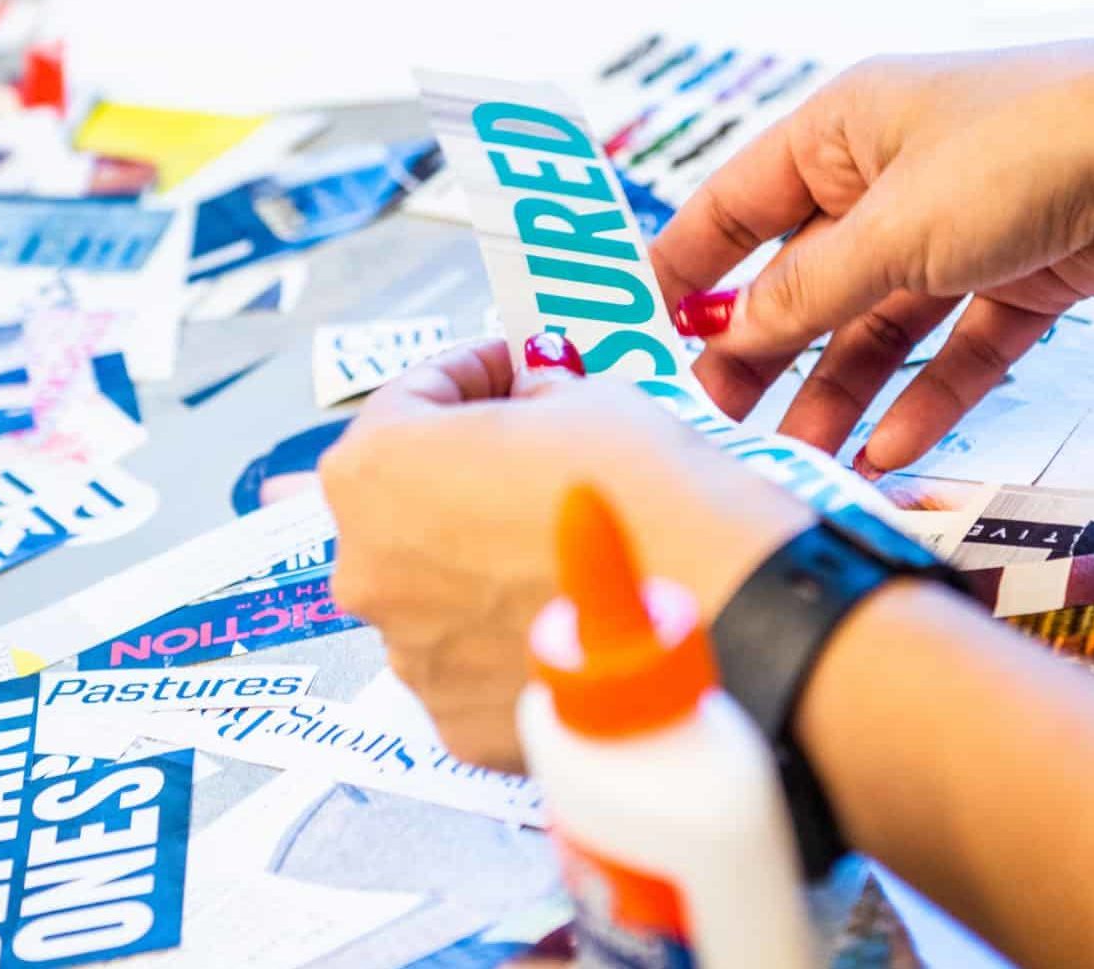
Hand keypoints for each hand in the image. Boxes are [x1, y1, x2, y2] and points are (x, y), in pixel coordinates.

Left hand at [319, 337, 811, 771]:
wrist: (724, 614)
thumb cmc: (649, 495)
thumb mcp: (588, 398)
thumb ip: (532, 397)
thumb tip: (526, 401)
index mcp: (377, 469)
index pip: (406, 401)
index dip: (469, 376)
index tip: (509, 371)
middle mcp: (369, 568)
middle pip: (407, 506)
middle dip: (465, 475)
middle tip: (534, 458)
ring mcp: (412, 656)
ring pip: (437, 594)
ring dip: (482, 564)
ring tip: (558, 547)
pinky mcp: (458, 722)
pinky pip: (474, 665)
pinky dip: (508, 637)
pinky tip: (565, 612)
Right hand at [651, 42, 1093, 473]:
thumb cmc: (1030, 150)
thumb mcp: (894, 229)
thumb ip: (809, 292)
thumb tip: (737, 333)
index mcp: (847, 126)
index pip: (739, 203)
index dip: (688, 266)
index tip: (641, 330)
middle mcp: (900, 170)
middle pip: (809, 275)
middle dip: (765, 350)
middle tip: (719, 421)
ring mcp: (966, 223)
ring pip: (883, 321)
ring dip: (843, 391)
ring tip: (802, 458)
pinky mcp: (1029, 270)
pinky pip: (958, 344)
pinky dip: (927, 394)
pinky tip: (892, 451)